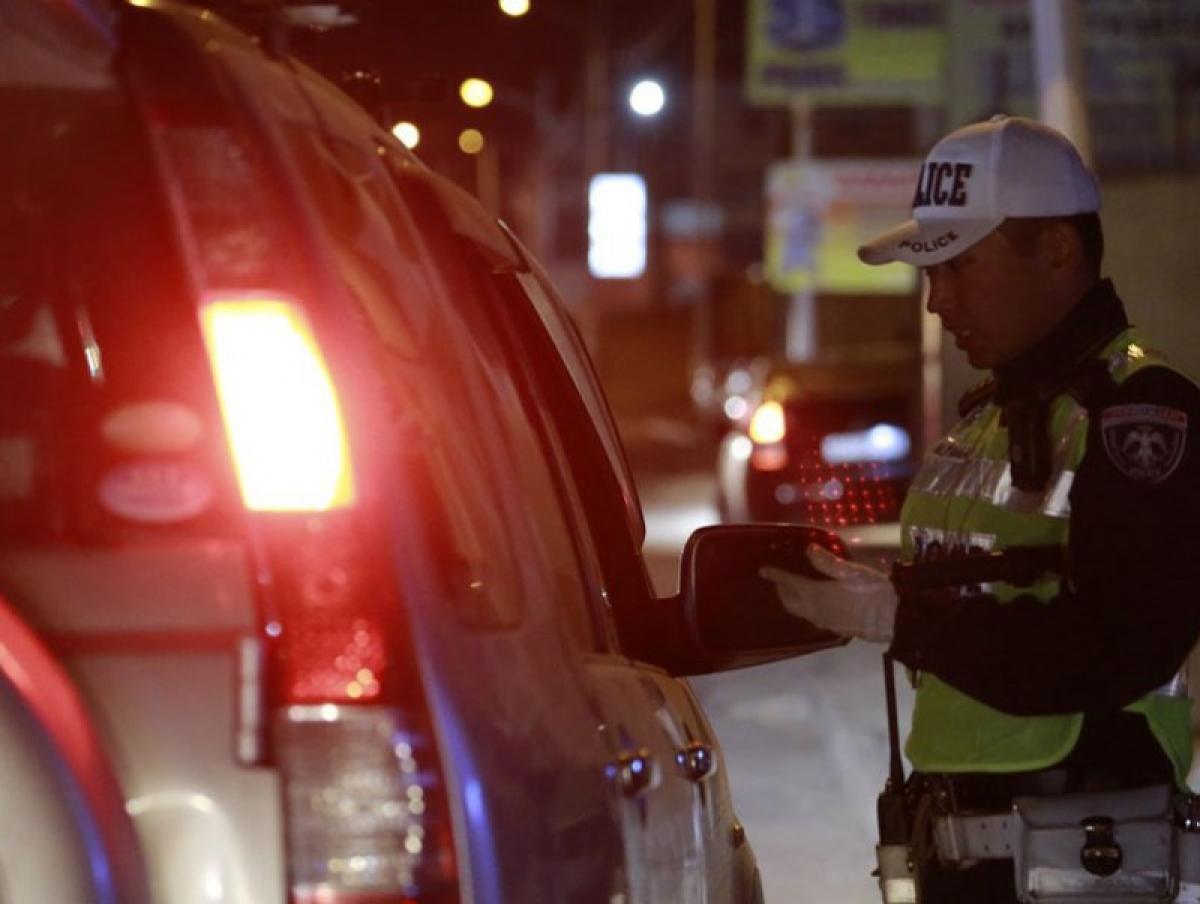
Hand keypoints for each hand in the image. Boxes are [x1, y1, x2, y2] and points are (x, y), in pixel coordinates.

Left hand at [759, 545, 897, 643]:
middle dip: (782, 591)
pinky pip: (813, 619)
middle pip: (791, 602)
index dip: (776, 576)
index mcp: (817, 594)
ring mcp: (827, 622)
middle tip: (778, 580)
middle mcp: (817, 611)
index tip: (764, 570)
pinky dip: (805, 609)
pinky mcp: (837, 629)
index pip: (790, 584)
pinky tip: (812, 605)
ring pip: (801, 612)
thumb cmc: (874, 591)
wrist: (895, 619)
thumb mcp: (852, 571)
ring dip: (792, 601)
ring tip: (791, 591)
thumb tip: (808, 549)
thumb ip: (827, 562)